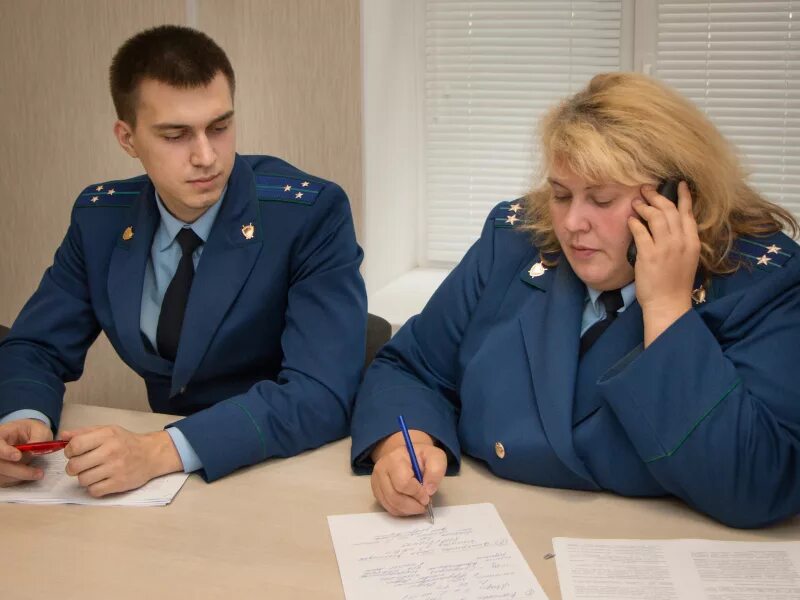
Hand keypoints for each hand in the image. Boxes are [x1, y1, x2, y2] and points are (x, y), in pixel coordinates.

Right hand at [0, 418, 52, 485]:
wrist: (26, 437)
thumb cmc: (31, 431)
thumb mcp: (39, 429)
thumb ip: (39, 437)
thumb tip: (34, 449)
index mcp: (1, 435)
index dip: (6, 452)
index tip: (18, 456)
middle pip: (0, 464)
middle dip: (19, 470)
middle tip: (39, 473)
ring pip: (3, 475)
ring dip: (21, 476)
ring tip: (38, 473)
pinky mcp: (0, 474)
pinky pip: (6, 481)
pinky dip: (19, 479)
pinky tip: (30, 474)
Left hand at [61, 425, 181, 496]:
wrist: (151, 455)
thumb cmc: (126, 442)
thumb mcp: (107, 430)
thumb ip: (84, 432)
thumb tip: (62, 436)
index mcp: (107, 436)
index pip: (75, 446)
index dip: (69, 451)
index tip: (74, 453)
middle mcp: (111, 451)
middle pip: (75, 466)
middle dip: (73, 467)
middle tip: (81, 465)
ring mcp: (116, 469)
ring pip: (82, 480)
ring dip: (84, 478)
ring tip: (93, 473)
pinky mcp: (119, 484)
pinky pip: (94, 491)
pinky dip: (94, 488)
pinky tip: (100, 481)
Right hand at [370, 430, 447, 516]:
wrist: (407, 456)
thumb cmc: (422, 457)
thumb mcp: (435, 457)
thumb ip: (436, 470)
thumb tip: (428, 491)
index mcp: (395, 458)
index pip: (403, 483)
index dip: (417, 493)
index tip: (427, 495)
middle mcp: (381, 469)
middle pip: (394, 497)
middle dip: (413, 505)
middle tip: (424, 505)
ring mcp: (376, 481)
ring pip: (391, 505)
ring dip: (408, 510)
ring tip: (419, 505)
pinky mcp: (376, 491)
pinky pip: (388, 508)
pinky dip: (401, 511)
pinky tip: (410, 505)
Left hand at [629, 181, 699, 345]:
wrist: (668, 303)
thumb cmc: (675, 283)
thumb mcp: (686, 259)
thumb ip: (681, 241)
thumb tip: (670, 224)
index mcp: (692, 242)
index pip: (687, 213)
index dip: (682, 196)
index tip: (678, 184)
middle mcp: (680, 241)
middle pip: (669, 210)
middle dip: (657, 196)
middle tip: (646, 189)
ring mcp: (665, 247)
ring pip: (655, 216)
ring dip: (644, 206)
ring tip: (636, 203)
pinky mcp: (649, 254)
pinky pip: (640, 231)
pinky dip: (634, 222)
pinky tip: (630, 220)